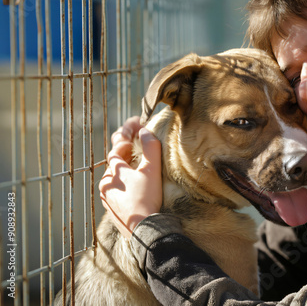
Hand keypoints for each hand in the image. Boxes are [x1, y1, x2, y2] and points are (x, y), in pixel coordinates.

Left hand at [99, 117, 162, 238]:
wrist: (144, 232)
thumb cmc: (147, 199)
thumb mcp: (151, 170)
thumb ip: (150, 148)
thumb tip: (145, 131)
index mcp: (113, 173)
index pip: (118, 147)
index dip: (127, 133)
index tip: (137, 123)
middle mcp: (106, 185)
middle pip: (115, 162)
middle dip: (126, 150)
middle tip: (136, 139)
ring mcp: (108, 199)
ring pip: (116, 177)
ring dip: (125, 167)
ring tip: (136, 162)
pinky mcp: (113, 211)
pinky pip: (118, 191)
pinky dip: (125, 183)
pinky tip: (134, 185)